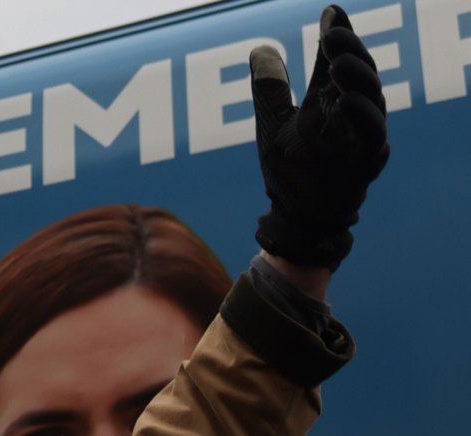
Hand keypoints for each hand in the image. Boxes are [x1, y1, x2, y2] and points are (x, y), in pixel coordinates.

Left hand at [250, 4, 389, 269]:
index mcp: (330, 101)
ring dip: (357, 77)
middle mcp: (351, 113)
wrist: (297, 216)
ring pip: (372, 99)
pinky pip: (371, 134)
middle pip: (360, 73)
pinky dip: (360, 115)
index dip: (337, 35)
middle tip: (332, 33)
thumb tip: (261, 49)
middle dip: (350, 50)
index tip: (330, 12)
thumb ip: (270, 89)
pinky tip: (342, 98)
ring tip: (337, 60)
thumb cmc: (290, 170)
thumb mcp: (273, 124)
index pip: (337, 61)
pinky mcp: (365, 160)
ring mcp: (361, 136)